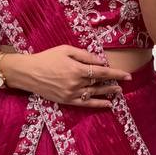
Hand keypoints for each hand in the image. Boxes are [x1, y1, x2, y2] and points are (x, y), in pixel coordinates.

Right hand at [7, 45, 131, 107]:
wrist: (27, 72)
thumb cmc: (46, 58)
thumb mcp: (66, 50)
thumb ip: (85, 55)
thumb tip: (101, 61)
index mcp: (77, 69)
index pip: (102, 73)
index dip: (116, 74)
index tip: (128, 75)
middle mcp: (76, 83)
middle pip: (99, 84)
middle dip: (114, 82)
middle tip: (126, 82)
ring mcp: (71, 93)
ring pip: (95, 94)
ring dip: (108, 93)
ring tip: (119, 91)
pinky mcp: (66, 100)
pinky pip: (85, 104)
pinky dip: (98, 104)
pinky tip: (108, 104)